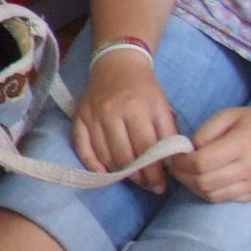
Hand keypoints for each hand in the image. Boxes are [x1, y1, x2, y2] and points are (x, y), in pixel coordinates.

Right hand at [73, 46, 184, 190]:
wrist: (116, 64)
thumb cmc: (144, 89)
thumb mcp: (163, 107)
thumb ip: (168, 135)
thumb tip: (171, 166)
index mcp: (137, 107)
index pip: (147, 149)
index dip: (155, 172)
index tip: (161, 185)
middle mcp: (112, 112)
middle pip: (125, 156)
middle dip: (139, 176)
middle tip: (148, 185)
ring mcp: (92, 115)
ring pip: (104, 155)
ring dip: (119, 173)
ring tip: (132, 178)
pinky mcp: (79, 118)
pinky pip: (82, 148)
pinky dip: (92, 164)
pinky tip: (105, 172)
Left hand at [170, 102, 250, 203]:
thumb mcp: (230, 115)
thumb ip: (205, 132)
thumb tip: (187, 152)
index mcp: (242, 144)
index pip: (201, 163)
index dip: (181, 162)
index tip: (174, 157)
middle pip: (204, 182)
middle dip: (183, 177)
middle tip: (176, 168)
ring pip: (213, 196)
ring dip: (195, 187)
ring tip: (189, 175)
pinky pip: (228, 199)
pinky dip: (212, 193)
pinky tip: (208, 180)